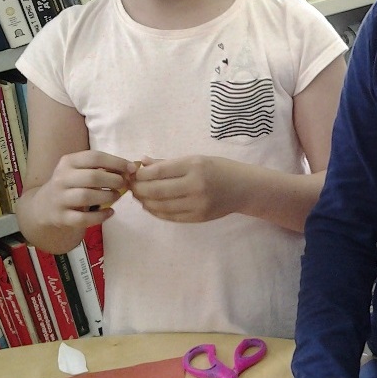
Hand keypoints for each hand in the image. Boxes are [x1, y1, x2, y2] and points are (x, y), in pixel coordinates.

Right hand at [30, 150, 134, 228]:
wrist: (45, 206)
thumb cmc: (72, 184)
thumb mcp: (81, 171)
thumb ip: (102, 168)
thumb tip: (131, 168)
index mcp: (68, 162)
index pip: (94, 157)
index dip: (116, 162)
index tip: (131, 169)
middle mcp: (61, 178)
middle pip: (92, 177)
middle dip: (113, 180)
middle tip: (124, 184)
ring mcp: (59, 199)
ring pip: (86, 197)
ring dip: (108, 197)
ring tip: (117, 196)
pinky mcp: (61, 217)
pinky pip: (83, 218)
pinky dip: (100, 216)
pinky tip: (111, 213)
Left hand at [130, 155, 253, 222]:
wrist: (244, 188)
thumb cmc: (219, 169)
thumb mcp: (196, 159)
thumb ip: (168, 163)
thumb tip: (142, 163)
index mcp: (194, 166)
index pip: (158, 172)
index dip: (140, 174)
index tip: (133, 173)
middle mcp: (195, 185)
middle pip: (155, 190)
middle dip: (138, 189)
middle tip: (132, 186)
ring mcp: (197, 204)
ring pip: (160, 206)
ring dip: (145, 202)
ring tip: (140, 196)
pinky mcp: (198, 218)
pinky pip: (169, 216)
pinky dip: (156, 212)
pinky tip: (151, 206)